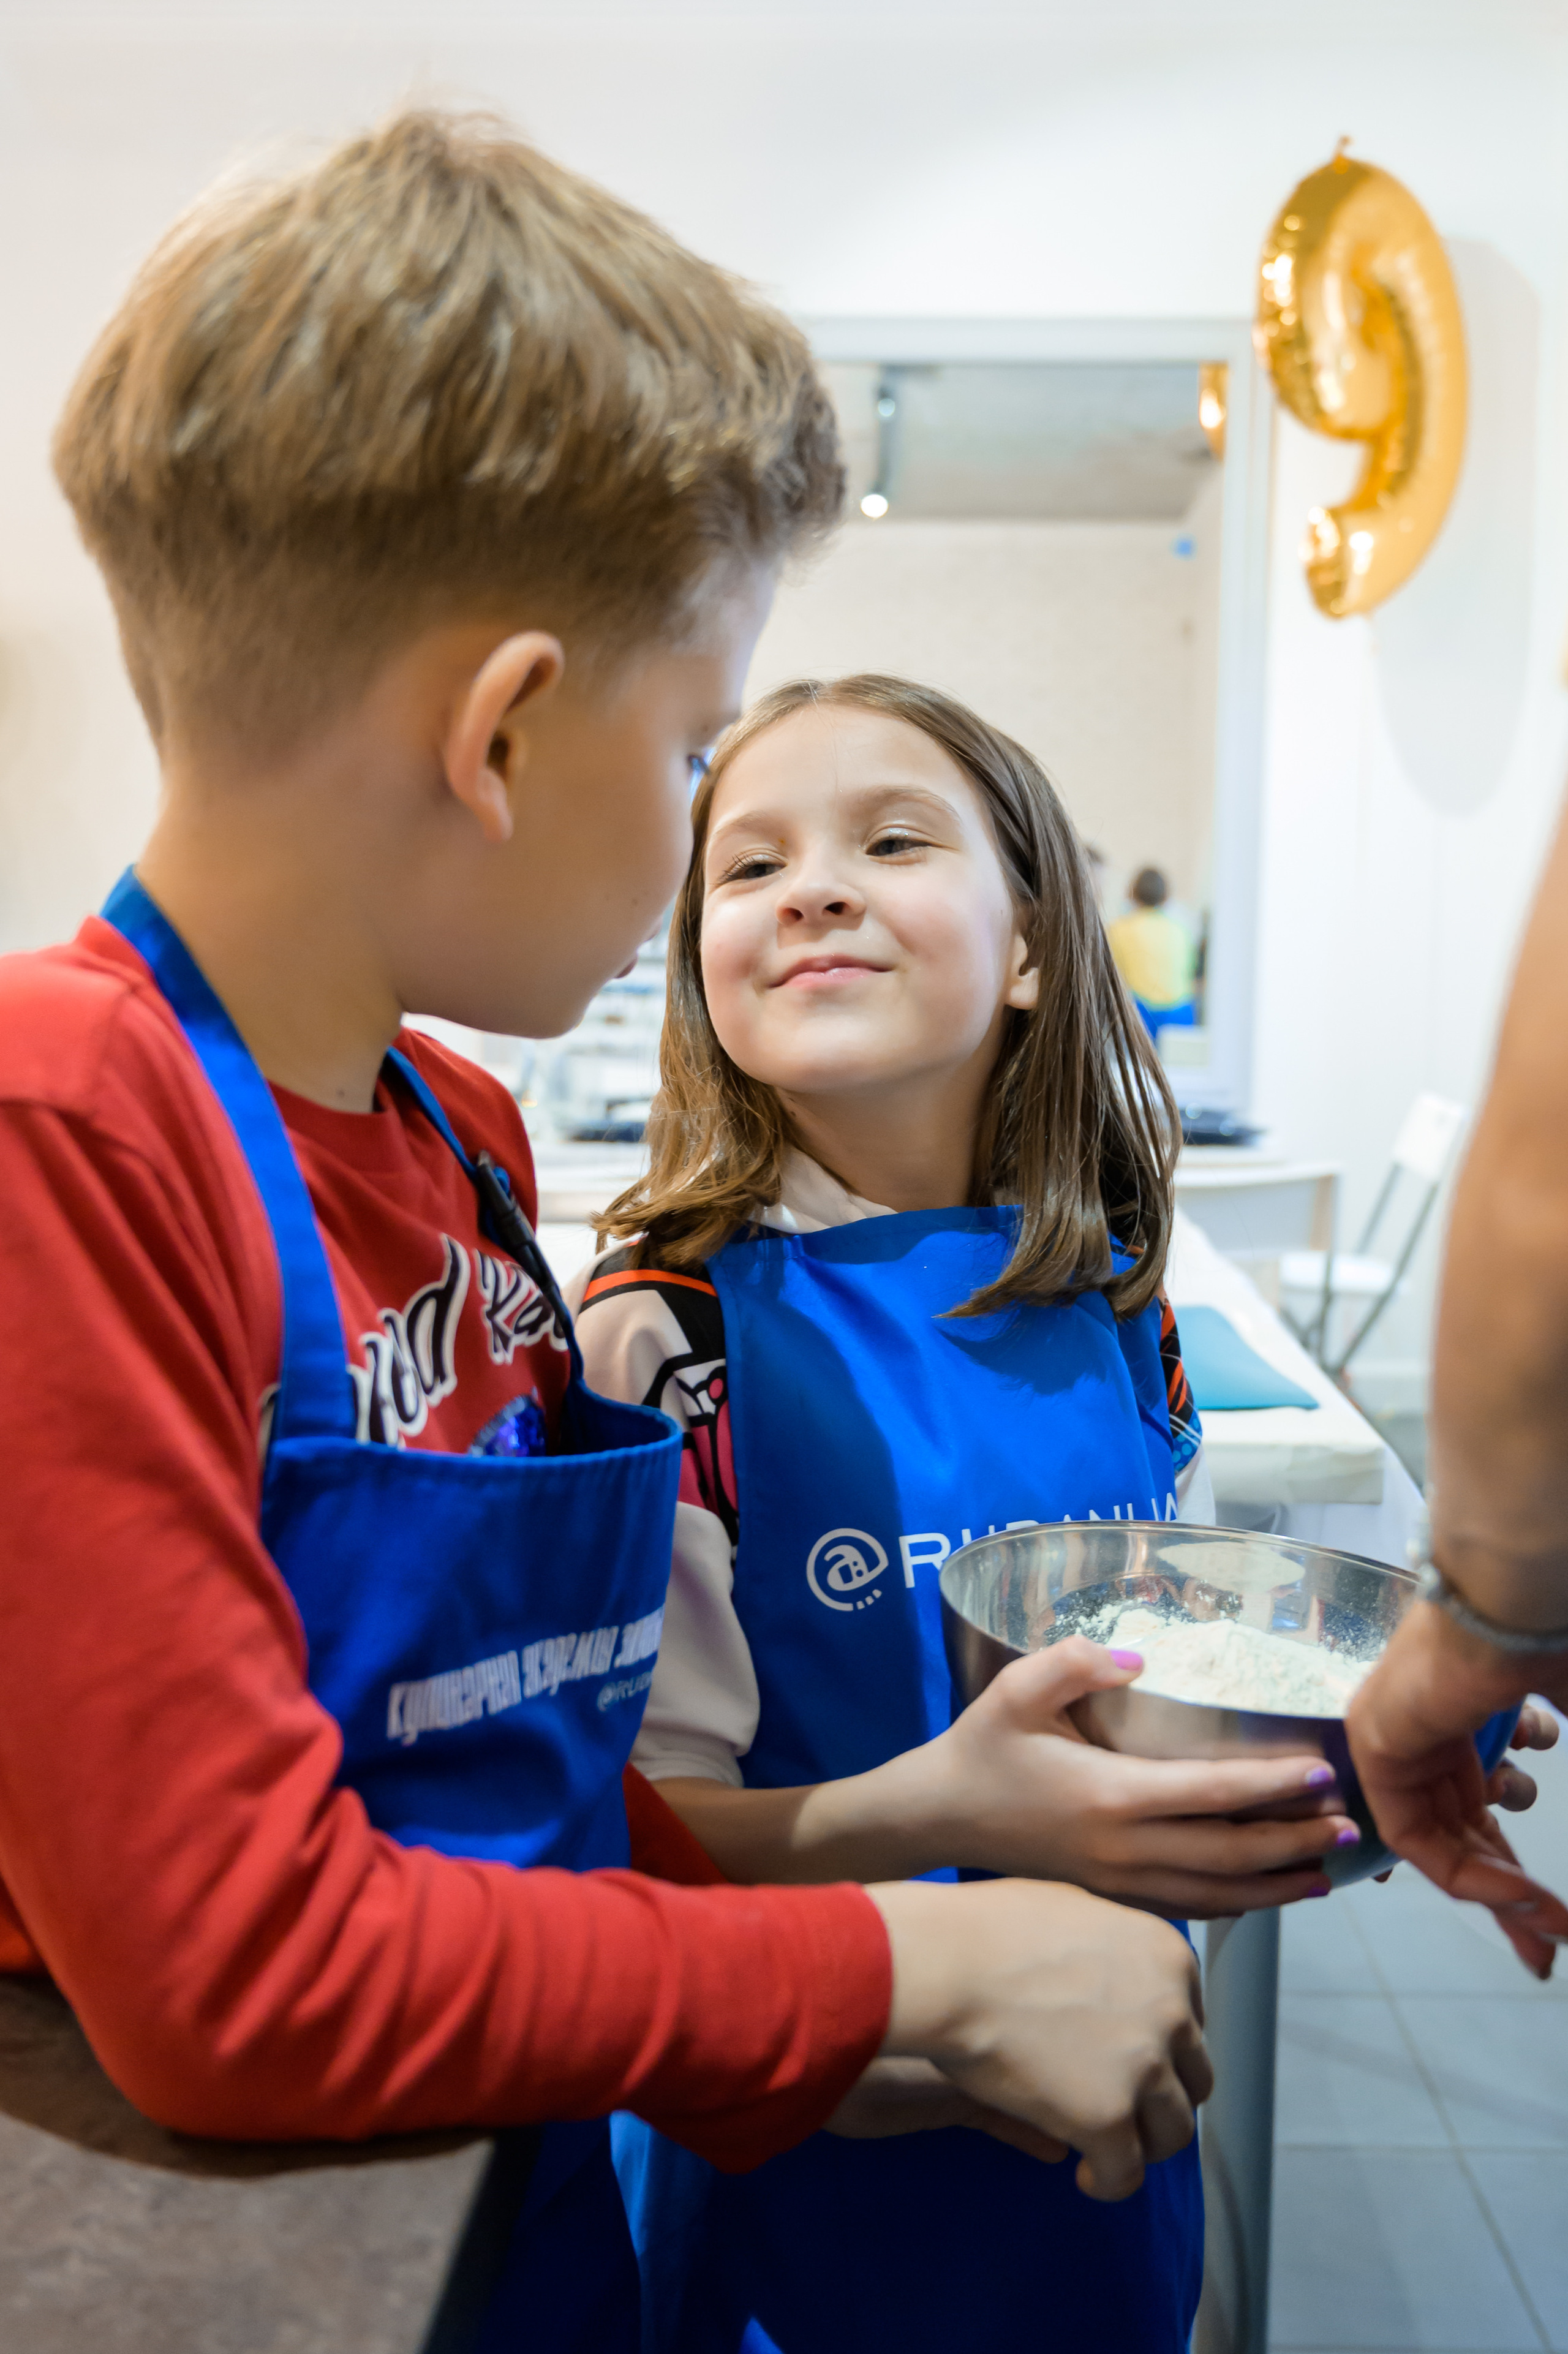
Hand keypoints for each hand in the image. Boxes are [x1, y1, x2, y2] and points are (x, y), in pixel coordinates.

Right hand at [869, 1876, 1210, 2201]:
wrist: (948, 1964)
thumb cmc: (988, 1930)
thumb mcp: (1071, 1912)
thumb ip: (1109, 1949)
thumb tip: (1108, 1976)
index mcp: (1169, 1957)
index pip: (1190, 2023)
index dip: (1158, 2048)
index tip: (1126, 2060)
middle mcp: (1172, 2012)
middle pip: (1193, 2079)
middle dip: (1159, 2097)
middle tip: (1118, 2106)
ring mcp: (1144, 2067)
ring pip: (1173, 2132)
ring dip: (1141, 2143)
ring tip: (1103, 2147)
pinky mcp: (1109, 2118)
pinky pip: (1125, 2174)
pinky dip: (1108, 2181)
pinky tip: (1084, 2174)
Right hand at [904, 1636, 1354, 1915]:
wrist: (937, 1818)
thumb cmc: (979, 1748)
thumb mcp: (1015, 1689)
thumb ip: (1075, 1663)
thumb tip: (1137, 1658)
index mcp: (1109, 1796)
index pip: (1212, 1794)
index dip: (1274, 1784)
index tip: (1326, 1772)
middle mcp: (1124, 1849)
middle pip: (1230, 1854)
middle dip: (1297, 1841)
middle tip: (1352, 1829)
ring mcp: (1119, 1883)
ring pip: (1218, 1893)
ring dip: (1278, 1883)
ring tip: (1328, 1871)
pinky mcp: (1112, 1897)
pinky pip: (1189, 1907)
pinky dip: (1237, 1903)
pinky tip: (1266, 1894)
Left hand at [1346, 1601, 1567, 1977]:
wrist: (1500, 1606)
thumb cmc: (1532, 1638)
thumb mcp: (1551, 1706)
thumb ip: (1540, 1744)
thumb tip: (1553, 1743)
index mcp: (1458, 1729)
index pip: (1477, 1820)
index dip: (1514, 1874)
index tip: (1553, 1919)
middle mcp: (1421, 1742)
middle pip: (1461, 1842)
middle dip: (1511, 1901)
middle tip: (1548, 1949)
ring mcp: (1395, 1748)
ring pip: (1442, 1847)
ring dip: (1503, 1894)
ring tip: (1551, 1924)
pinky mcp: (1378, 1757)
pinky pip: (1416, 1840)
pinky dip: (1471, 1876)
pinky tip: (1523, 1896)